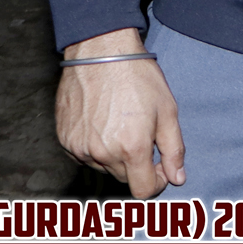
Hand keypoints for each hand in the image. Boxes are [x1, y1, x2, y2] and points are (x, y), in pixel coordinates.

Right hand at [55, 28, 185, 198]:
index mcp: (132, 148)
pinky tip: (103, 123)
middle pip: (124, 178)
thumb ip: (174, 149)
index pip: (143, 191)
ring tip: (122, 123)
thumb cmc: (137, 77)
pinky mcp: (65, 140)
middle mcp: (103, 153)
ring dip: (116, 156)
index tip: (161, 168)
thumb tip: (178, 179)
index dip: (157, 184)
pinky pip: (84, 156)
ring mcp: (80, 148)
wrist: (100, 52)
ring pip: (104, 167)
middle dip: (138, 164)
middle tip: (144, 135)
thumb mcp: (168, 110)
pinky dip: (95, 148)